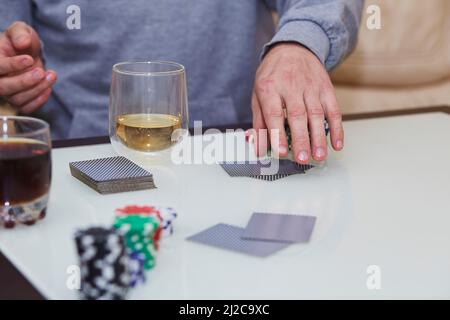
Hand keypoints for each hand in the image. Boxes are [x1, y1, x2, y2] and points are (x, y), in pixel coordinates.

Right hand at [0, 21, 56, 112]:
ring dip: (36, 89)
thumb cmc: (21, 41)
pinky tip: (48, 88)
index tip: (29, 59)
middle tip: (40, 72)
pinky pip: (26, 107)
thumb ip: (20, 33)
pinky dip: (39, 100)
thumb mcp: (20, 30)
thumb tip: (22, 42)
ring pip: (17, 99)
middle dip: (24, 81)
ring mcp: (7, 92)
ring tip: (51, 75)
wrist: (29, 54)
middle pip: (3, 87)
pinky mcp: (19, 100)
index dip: (12, 65)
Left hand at [252, 43, 342, 163]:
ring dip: (320, 137)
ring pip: (317, 114)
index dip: (277, 134)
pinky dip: (337, 128)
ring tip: (319, 156)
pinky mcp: (326, 88)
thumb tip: (259, 149)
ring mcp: (311, 87)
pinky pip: (334, 110)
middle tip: (302, 158)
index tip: (281, 152)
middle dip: (301, 139)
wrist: (293, 48)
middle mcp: (291, 86)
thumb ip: (259, 123)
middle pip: (298, 116)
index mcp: (270, 87)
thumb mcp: (258, 95)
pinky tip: (337, 143)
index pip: (273, 114)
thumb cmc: (272, 76)